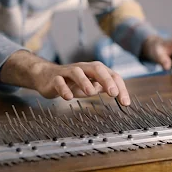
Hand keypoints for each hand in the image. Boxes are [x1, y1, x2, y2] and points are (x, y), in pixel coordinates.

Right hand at [0, 50, 129, 105]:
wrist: (46, 76)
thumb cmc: (71, 82)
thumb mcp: (89, 85)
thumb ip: (101, 86)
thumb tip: (116, 91)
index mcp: (93, 70)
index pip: (111, 75)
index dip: (120, 88)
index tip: (125, 102)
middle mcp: (82, 68)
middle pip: (96, 68)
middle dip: (106, 80)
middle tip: (114, 94)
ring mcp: (67, 72)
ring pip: (77, 72)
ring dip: (84, 82)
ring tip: (90, 93)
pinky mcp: (54, 78)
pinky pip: (59, 82)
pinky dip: (64, 88)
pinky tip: (68, 97)